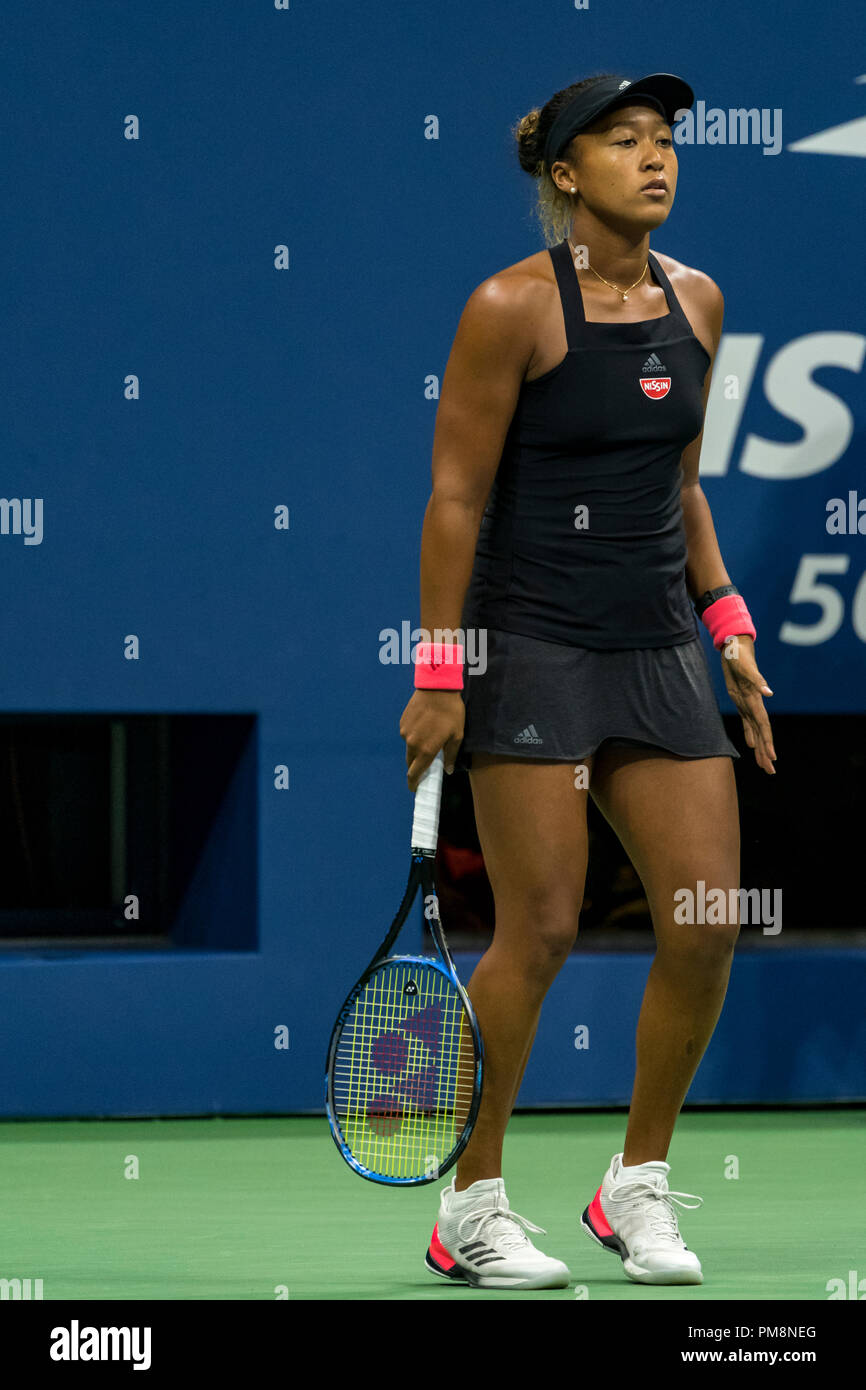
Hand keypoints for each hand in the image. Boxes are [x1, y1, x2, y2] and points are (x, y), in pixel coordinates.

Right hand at [399, 689, 464, 792]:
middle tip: (426, 764)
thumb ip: (451, 755)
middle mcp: (412, 743)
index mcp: (426, 750)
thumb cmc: (451, 712)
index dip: (413, 783)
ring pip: (409, 748)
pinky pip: (407, 735)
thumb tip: (448, 770)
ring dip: (416, 749)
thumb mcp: (457, 735)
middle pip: (410, 762)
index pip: (415, 773)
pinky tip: (425, 726)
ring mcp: (405, 732)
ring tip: (429, 738)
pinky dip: (414, 736)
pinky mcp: (403, 722)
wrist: (437, 688)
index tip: (415, 789)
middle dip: (416, 766)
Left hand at [719, 635, 775, 774]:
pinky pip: (747, 723)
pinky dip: (750, 735)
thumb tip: (769, 693)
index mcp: (755, 700)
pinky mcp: (741, 701)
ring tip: (764, 765)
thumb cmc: (739, 654)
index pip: (764, 725)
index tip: (772, 757)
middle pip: (762, 733)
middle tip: (770, 771)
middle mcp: (754, 704)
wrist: (735, 646)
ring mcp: (748, 703)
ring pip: (756, 731)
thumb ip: (756, 679)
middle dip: (766, 752)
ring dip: (760, 748)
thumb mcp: (745, 666)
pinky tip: (751, 747)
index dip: (768, 742)